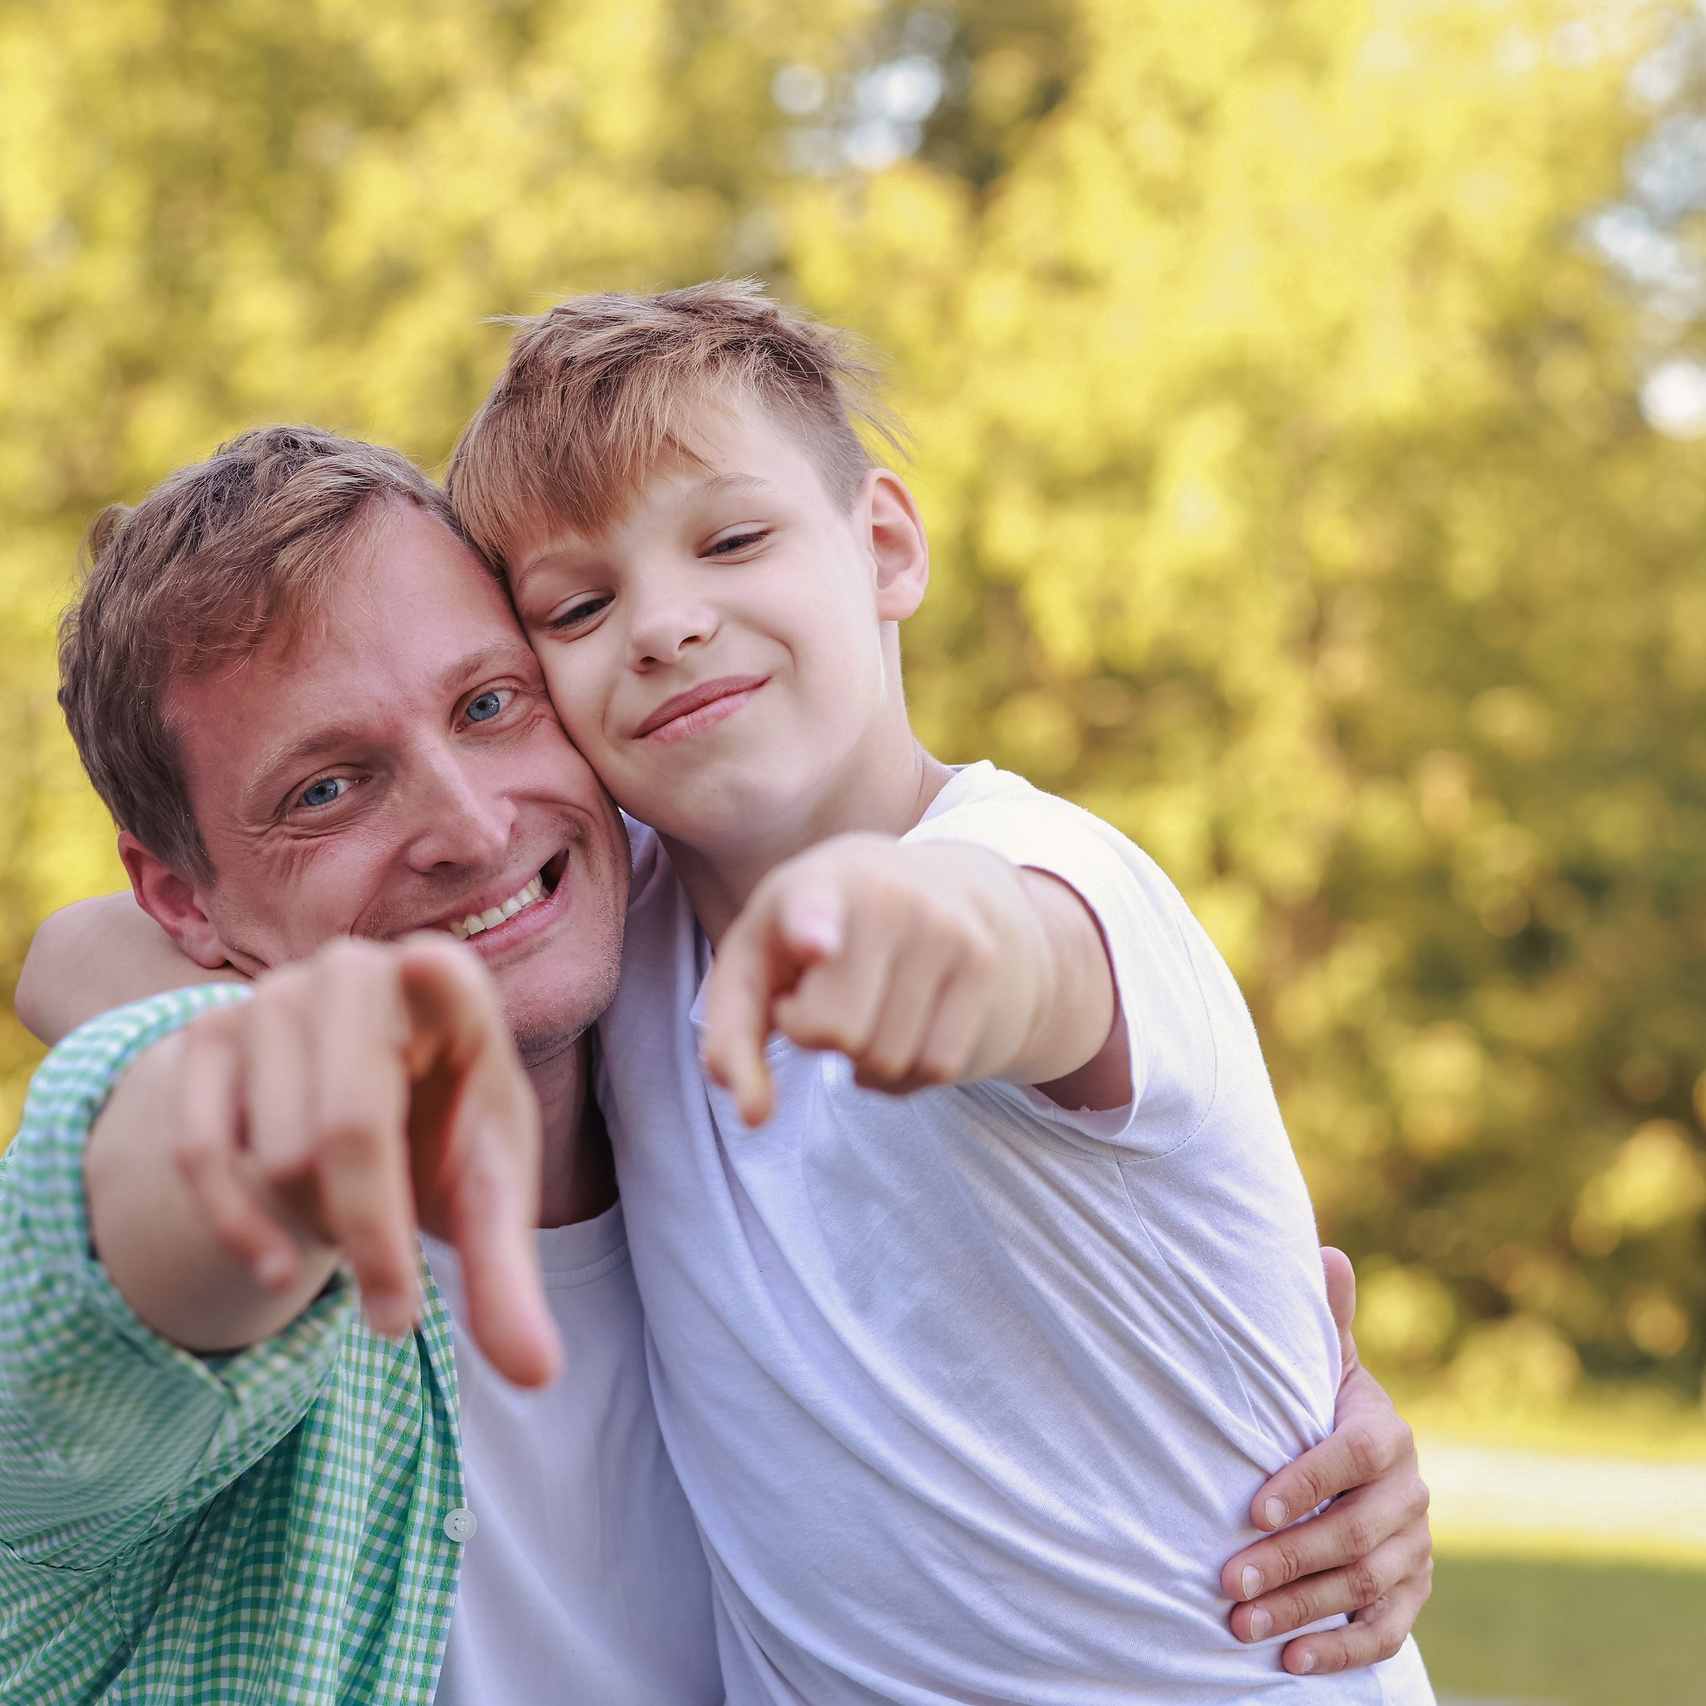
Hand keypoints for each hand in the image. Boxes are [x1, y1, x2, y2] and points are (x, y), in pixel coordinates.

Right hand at [93, 935, 558, 1386]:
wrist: (366, 1108)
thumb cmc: (446, 1138)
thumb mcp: (486, 1197)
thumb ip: (507, 1277)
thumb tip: (538, 1376)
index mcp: (451, 990)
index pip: (442, 978)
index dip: (430, 978)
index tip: (425, 965)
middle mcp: (357, 974)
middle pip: (348, 1130)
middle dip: (371, 1235)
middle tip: (397, 1311)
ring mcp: (271, 997)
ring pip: (278, 1155)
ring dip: (317, 1227)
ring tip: (356, 1222)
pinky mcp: (205, 1035)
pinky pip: (201, 1154)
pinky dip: (239, 1230)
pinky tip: (279, 1269)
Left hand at [700, 835, 1115, 1125]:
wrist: (933, 886)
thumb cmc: (812, 934)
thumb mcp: (758, 962)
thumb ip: (731, 1038)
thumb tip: (753, 1115)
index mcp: (813, 883)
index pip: (809, 907)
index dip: (810, 928)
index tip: (817, 945)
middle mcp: (885, 896)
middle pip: (837, 1033)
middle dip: (819, 1037)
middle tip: (825, 993)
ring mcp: (943, 927)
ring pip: (887, 1058)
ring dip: (864, 1056)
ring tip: (867, 999)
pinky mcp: (981, 963)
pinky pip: (936, 1067)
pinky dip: (906, 1069)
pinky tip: (902, 1021)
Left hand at [1220, 1249, 1431, 1673]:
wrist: (1364, 1465)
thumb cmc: (1320, 1405)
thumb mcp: (1322, 1364)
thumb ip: (1323, 1320)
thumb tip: (1328, 1251)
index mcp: (1385, 1432)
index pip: (1352, 1458)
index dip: (1306, 1481)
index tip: (1250, 1506)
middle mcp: (1410, 1492)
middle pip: (1354, 1533)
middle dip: (1288, 1559)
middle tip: (1227, 1580)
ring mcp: (1415, 1547)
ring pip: (1364, 1586)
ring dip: (1302, 1610)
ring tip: (1239, 1623)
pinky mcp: (1412, 1592)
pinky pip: (1387, 1630)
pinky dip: (1341, 1649)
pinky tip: (1291, 1661)